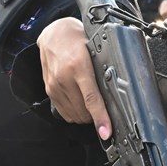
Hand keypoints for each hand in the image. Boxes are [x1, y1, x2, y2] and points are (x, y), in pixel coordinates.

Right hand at [37, 17, 111, 137]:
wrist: (55, 33)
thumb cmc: (77, 40)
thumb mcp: (96, 51)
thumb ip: (103, 70)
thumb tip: (117, 91)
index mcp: (79, 67)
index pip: (91, 99)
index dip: (100, 118)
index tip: (106, 131)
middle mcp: (64, 78)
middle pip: (83, 112)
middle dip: (96, 115)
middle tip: (104, 107)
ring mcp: (54, 85)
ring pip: (74, 115)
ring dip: (85, 115)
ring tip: (91, 103)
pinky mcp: (49, 90)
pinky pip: (64, 112)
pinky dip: (75, 113)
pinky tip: (80, 102)